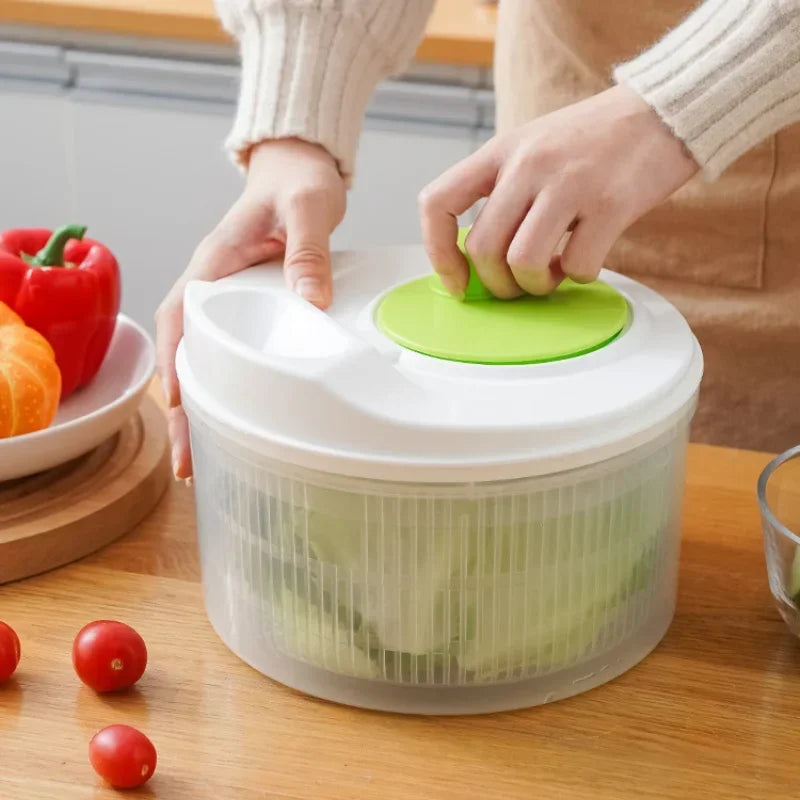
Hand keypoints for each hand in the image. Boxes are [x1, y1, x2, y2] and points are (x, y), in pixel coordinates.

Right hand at [156, 138, 345, 478]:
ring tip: (201, 459)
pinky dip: (221, 387)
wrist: (298, 169)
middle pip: (183, 353)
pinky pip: (224, 351)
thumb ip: (307, 250)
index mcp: (214, 264)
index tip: (179, 409)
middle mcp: (211, 285)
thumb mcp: (308, 208)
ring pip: (198, 358)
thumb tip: (310, 300)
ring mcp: (226, 299)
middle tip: (188, 461)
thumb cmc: (296, 183)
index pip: (180, 320)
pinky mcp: (245, 307)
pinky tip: (231, 419)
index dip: (177, 366)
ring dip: (197, 406)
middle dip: (181, 408)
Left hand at [418, 85, 697, 297]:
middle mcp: (528, 164)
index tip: (457, 281)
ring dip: (536, 285)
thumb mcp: (532, 149)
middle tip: (519, 284)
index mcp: (500, 151)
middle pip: (483, 249)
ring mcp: (569, 183)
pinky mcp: (611, 203)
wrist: (663, 111)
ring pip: (524, 263)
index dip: (438, 253)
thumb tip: (478, 263)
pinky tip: (585, 258)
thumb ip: (502, 195)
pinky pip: (577, 266)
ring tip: (553, 272)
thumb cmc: (592, 141)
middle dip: (498, 284)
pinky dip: (578, 276)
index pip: (439, 203)